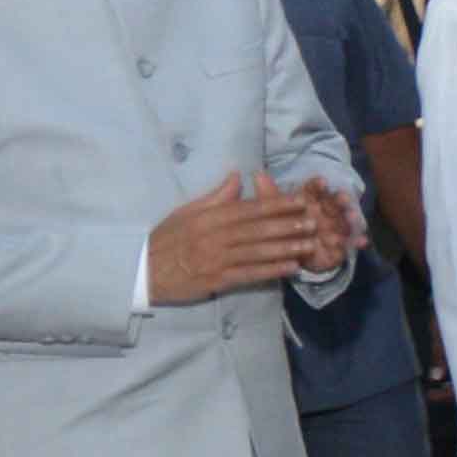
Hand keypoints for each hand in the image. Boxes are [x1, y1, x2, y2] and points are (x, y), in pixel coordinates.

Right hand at [145, 177, 351, 301]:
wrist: (143, 271)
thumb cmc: (167, 240)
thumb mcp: (186, 212)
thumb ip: (215, 197)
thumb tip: (237, 176)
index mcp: (208, 217)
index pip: (248, 208)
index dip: (276, 204)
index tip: (299, 200)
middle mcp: (215, 237)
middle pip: (257, 229)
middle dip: (288, 225)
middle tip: (313, 221)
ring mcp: (217, 260)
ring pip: (257, 252)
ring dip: (285, 248)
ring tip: (309, 243)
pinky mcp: (217, 280)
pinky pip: (249, 274)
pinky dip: (271, 271)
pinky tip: (290, 268)